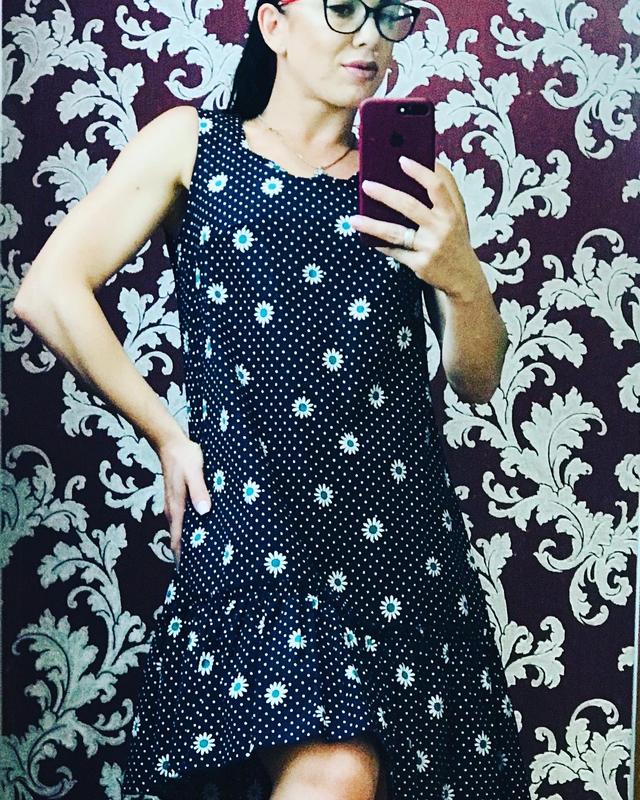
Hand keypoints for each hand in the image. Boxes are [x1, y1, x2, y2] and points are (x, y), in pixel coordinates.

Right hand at [158, 434, 210, 566]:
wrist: (170, 442)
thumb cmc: (185, 456)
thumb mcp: (195, 471)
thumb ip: (199, 491)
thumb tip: (204, 512)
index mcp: (176, 506)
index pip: (178, 538)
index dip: (183, 556)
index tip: (190, 572)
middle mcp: (172, 509)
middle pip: (177, 538)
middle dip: (186, 554)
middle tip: (200, 570)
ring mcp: (173, 505)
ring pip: (179, 530)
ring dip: (187, 542)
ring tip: (201, 556)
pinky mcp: (176, 499)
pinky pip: (181, 521)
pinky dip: (188, 531)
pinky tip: (199, 532)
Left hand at [350, 158, 479, 299]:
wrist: (464, 277)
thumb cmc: (453, 240)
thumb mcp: (455, 218)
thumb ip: (440, 197)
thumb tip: (411, 174)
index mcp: (451, 212)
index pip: (436, 186)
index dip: (419, 172)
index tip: (401, 160)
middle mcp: (442, 228)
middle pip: (410, 206)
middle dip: (385, 194)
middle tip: (366, 185)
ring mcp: (431, 247)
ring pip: (396, 233)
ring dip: (372, 225)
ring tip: (353, 219)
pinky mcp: (421, 265)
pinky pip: (394, 252)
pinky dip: (379, 245)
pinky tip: (366, 238)